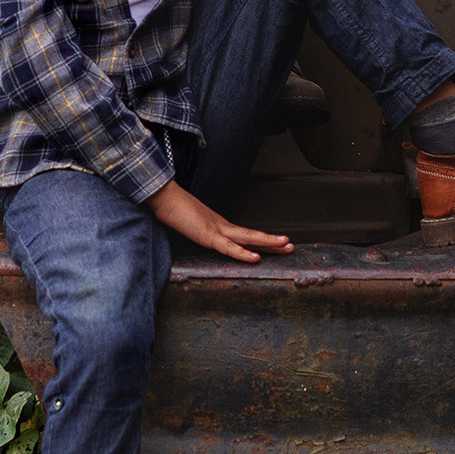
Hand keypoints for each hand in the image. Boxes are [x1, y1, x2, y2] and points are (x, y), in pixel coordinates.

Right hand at [146, 181, 293, 262]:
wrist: (163, 196)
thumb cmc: (173, 209)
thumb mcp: (190, 224)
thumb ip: (199, 230)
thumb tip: (201, 233)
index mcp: (219, 226)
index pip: (245, 236)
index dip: (262, 240)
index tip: (276, 244)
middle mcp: (222, 226)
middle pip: (252, 236)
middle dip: (273, 242)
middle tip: (291, 245)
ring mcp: (216, 230)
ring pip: (248, 239)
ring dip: (268, 242)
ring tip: (285, 244)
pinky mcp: (207, 236)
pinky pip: (229, 247)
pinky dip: (243, 253)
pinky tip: (255, 257)